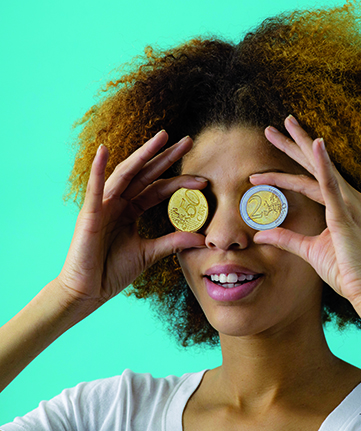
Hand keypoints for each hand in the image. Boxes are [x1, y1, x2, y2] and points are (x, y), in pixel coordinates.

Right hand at [56, 131, 206, 309]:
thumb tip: (202, 238)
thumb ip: (173, 242)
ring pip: (125, 174)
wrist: (88, 292)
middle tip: (188, 141)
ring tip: (161, 138)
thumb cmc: (112, 271)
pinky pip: (94, 190)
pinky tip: (103, 151)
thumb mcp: (150, 253)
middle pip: (146, 174)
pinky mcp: (89, 215)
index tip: (204, 181)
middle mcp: (118, 203)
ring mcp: (103, 206)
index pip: (158, 189)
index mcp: (131, 211)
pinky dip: (97, 170)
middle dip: (166, 157)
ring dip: (142, 155)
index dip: (180, 182)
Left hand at [251, 116, 360, 307]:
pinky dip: (323, 164)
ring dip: (299, 146)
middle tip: (272, 128)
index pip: (310, 179)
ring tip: (281, 128)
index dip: (287, 169)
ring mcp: (349, 204)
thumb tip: (261, 233)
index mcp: (342, 205)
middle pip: (313, 165)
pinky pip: (331, 186)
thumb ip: (286, 238)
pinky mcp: (346, 216)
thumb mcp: (309, 250)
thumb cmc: (345, 271)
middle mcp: (348, 198)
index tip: (263, 167)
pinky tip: (315, 143)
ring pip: (318, 168)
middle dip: (292, 144)